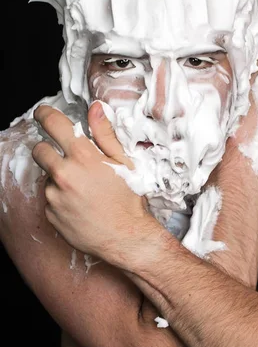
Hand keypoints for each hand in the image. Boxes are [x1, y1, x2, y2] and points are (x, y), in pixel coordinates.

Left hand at [32, 102, 149, 261]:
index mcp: (83, 157)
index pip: (53, 124)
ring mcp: (55, 196)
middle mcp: (65, 174)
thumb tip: (95, 108)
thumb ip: (105, 134)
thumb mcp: (123, 162)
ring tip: (84, 192)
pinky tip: (80, 207)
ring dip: (59, 180)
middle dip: (48, 150)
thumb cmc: (129, 199)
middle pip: (39, 150)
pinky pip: (50, 201)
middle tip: (66, 160)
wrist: (126, 238)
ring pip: (48, 178)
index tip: (42, 114)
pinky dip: (61, 201)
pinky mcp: (51, 214)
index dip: (44, 114)